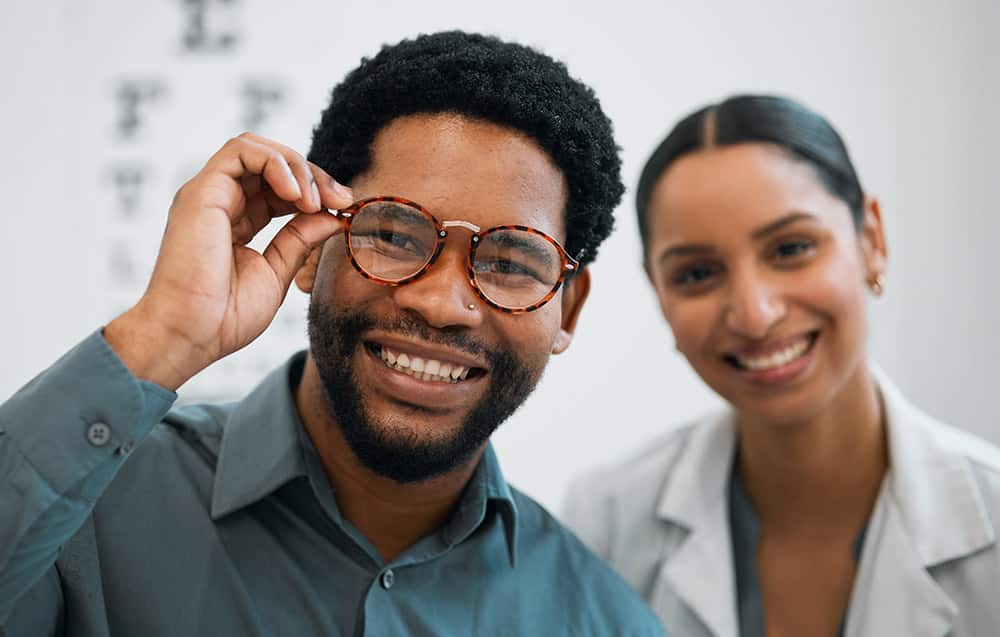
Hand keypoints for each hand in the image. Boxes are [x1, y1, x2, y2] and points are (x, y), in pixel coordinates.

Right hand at [105, 133, 351, 389]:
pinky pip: (241, 151)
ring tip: (315, 200)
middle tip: (341, 200)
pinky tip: (296, 195)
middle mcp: (220, 201)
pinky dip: (276, 164)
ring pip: (257, 149)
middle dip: (314, 176)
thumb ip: (302, 239)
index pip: (280, 188)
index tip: (344, 209)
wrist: (191, 335)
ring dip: (297, 167)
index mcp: (236, 221)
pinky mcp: (201, 191)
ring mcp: (209, 194)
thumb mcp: (277, 271)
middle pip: (272, 163)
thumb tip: (334, 215)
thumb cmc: (225, 316)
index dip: (315, 191)